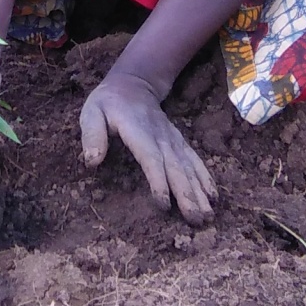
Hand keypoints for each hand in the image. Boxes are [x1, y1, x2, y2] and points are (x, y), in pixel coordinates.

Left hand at [80, 70, 214, 225]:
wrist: (133, 85)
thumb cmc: (108, 104)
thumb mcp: (91, 113)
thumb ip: (92, 135)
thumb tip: (92, 162)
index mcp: (138, 131)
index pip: (150, 158)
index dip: (158, 180)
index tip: (164, 204)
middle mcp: (161, 137)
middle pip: (176, 168)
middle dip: (187, 194)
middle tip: (196, 220)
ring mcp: (173, 140)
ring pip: (189, 167)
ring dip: (200, 191)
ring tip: (209, 215)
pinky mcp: (179, 143)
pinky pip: (195, 161)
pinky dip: (205, 178)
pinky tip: (213, 196)